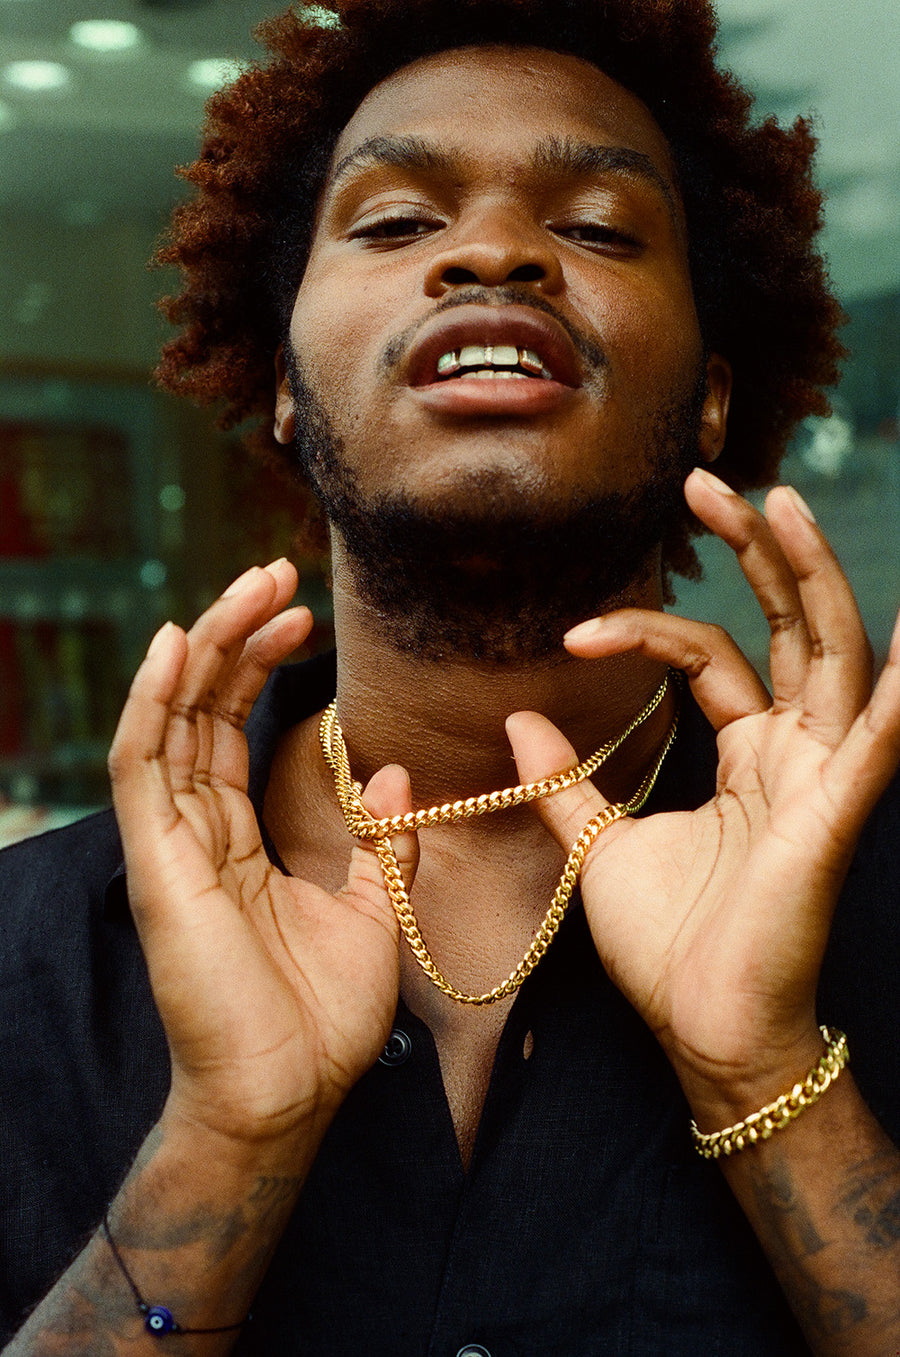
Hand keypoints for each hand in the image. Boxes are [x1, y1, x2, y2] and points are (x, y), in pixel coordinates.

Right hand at [108, 561, 415, 1155]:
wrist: (291, 1093)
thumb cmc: (322, 1015)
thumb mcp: (372, 909)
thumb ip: (379, 841)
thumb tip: (386, 772)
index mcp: (235, 838)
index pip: (230, 727)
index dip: (260, 665)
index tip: (305, 616)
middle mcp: (195, 830)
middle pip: (198, 707)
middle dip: (234, 634)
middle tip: (278, 573)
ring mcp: (171, 844)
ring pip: (170, 719)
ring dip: (203, 646)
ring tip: (251, 586)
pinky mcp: (159, 864)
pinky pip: (144, 766)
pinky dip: (153, 701)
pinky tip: (176, 645)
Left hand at [506, 469, 899, 1118]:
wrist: (705, 1033)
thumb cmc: (670, 948)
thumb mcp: (600, 847)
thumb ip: (566, 781)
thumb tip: (520, 717)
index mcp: (748, 756)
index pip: (711, 657)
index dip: (649, 629)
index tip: (574, 630)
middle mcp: (793, 754)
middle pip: (790, 630)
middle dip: (758, 553)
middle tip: (710, 483)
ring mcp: (819, 781)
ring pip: (831, 658)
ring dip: (811, 581)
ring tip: (781, 506)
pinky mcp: (832, 818)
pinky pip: (875, 744)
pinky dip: (898, 692)